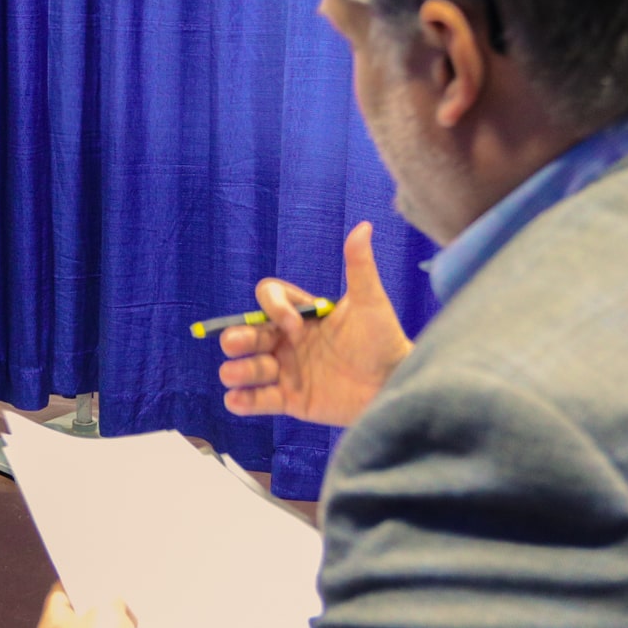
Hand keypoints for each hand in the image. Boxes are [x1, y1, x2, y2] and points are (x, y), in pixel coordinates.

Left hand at [34, 583, 150, 627]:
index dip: (78, 581)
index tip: (96, 574)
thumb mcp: (108, 610)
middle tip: (121, 599)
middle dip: (101, 610)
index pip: (59, 595)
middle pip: (79, 620)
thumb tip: (115, 606)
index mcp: (51, 627)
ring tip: (132, 627)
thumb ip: (111, 600)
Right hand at [218, 221, 411, 426]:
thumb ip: (360, 267)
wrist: (395, 383)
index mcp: (302, 315)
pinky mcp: (292, 401)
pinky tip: (235, 400)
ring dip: (237, 370)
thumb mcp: (370, 302)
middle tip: (235, 344)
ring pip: (249, 369)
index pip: (270, 300)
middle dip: (238, 338)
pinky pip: (260, 402)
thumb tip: (364, 226)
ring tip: (233, 375)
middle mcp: (289, 342)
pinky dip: (242, 401)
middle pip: (249, 335)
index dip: (274, 308)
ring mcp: (288, 372)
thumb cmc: (383, 340)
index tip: (296, 325)